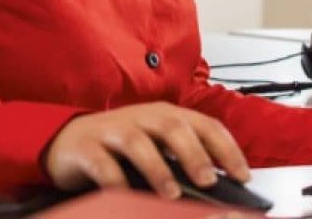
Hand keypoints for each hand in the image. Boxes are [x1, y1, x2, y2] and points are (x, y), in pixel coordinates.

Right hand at [42, 103, 249, 198]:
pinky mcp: (86, 147)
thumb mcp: (157, 147)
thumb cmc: (120, 147)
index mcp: (167, 115)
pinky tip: (127, 196)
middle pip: (173, 127)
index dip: (226, 149)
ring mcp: (113, 130)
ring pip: (137, 142)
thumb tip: (217, 185)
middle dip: (194, 154)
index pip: (205, 125)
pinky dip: (116, 181)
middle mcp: (142, 117)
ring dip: (158, 169)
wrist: (68, 141)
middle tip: (209, 182)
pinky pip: (102, 163)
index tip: (243, 175)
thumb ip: (183, 160)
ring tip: (172, 195)